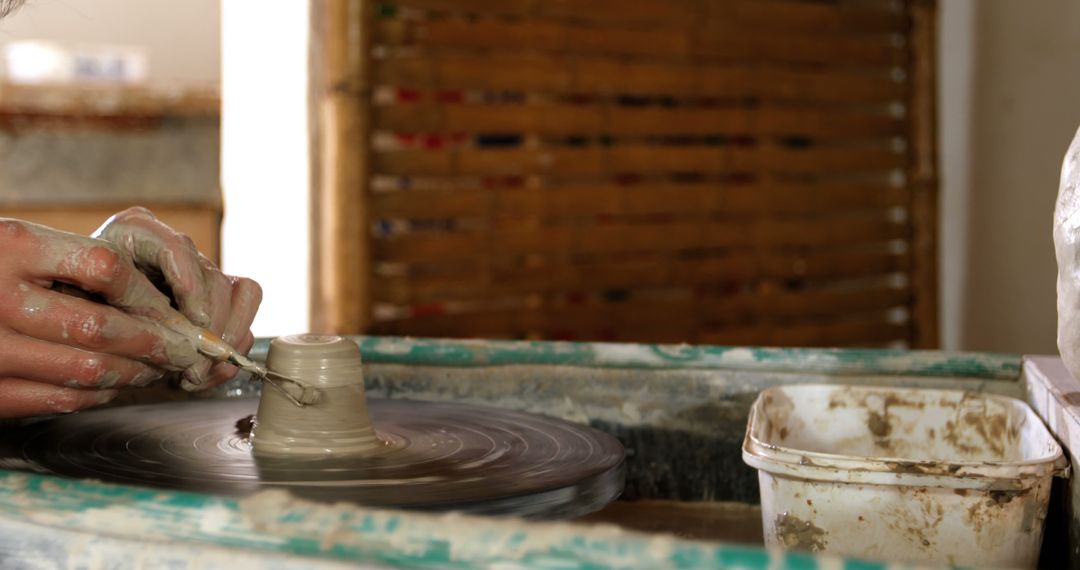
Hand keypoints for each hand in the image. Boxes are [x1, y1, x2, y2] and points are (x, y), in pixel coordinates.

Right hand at [0, 218, 201, 417]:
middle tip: (185, 347)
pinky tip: (117, 385)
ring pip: (89, 369)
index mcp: (12, 246)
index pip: (106, 268)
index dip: (149, 294)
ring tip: (158, 367)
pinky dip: (101, 395)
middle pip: (102, 327)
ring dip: (136, 372)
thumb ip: (72, 262)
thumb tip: (156, 302)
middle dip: (156, 342)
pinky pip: (62, 399)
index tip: (174, 309)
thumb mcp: (18, 245)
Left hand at [93, 207, 261, 389]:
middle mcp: (173, 247)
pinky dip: (231, 350)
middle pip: (215, 276)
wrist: (78, 322)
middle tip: (193, 365)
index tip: (193, 321)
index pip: (177, 248)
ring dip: (228, 339)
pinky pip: (243, 317)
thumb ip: (117, 314)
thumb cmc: (71, 310)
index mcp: (136, 232)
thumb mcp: (78, 306)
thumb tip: (169, 339)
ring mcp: (199, 272)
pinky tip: (203, 373)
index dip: (191, 284)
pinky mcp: (216, 300)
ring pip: (242, 294)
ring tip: (199, 373)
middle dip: (211, 326)